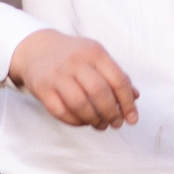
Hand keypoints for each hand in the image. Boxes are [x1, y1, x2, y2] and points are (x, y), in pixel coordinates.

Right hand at [9, 30, 138, 128]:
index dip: (128, 104)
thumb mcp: (96, 57)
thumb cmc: (73, 56)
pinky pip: (62, 112)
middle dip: (112, 113)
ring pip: (80, 104)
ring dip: (94, 120)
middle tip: (116, 123)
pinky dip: (75, 121)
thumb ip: (116, 75)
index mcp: (95, 53)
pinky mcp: (43, 88)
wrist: (36, 49)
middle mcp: (76, 62)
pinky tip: (83, 121)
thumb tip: (136, 96)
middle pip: (100, 93)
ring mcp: (57, 75)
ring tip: (100, 125)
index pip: (118, 81)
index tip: (132, 119)